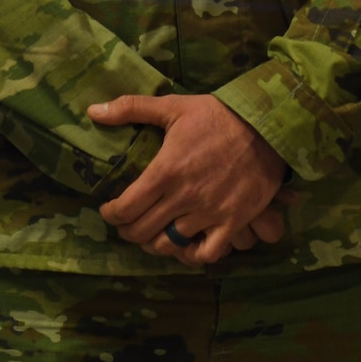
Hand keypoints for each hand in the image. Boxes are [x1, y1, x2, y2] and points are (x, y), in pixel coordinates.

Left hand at [90, 93, 289, 265]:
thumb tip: (93, 111)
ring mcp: (209, 213)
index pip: (124, 208)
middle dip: (128, 230)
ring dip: (155, 243)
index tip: (110, 209)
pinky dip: (192, 255)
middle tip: (128, 223)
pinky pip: (206, 254)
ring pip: (168, 245)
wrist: (267, 124)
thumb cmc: (218, 115)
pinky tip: (186, 245)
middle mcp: (183, 197)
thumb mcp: (174, 106)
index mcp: (165, 170)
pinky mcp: (232, 222)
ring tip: (154, 233)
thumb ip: (132, 108)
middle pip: (141, 231)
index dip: (111, 214)